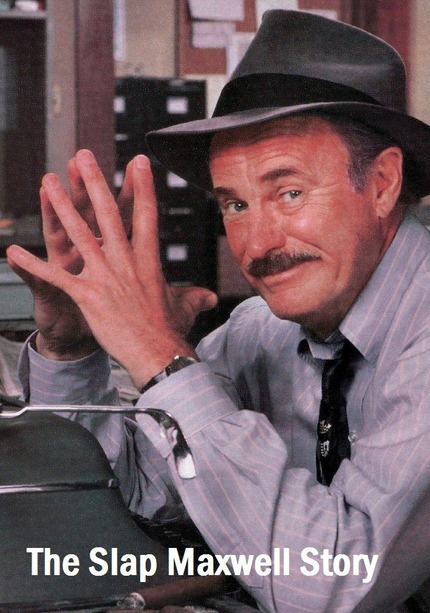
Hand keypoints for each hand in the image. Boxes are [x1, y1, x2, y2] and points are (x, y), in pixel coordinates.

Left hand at [7, 150, 216, 387]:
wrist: (158, 354)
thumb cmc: (171, 332)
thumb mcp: (186, 307)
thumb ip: (195, 296)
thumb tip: (211, 297)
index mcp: (148, 260)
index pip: (145, 215)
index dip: (142, 186)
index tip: (138, 162)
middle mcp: (126, 262)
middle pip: (108, 214)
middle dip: (95, 182)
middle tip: (84, 155)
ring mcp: (106, 277)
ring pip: (80, 233)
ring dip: (62, 206)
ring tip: (48, 182)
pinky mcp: (88, 296)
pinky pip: (55, 277)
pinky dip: (33, 265)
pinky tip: (13, 252)